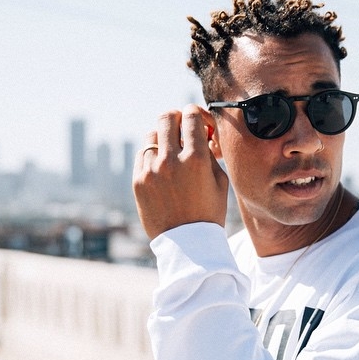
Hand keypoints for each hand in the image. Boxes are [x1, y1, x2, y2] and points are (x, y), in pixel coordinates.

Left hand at [133, 104, 228, 238]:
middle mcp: (171, 160)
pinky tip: (162, 168)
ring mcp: (151, 170)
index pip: (191, 115)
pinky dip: (153, 155)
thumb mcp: (220, 181)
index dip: (196, 114)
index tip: (200, 124)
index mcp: (196, 159)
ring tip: (172, 152)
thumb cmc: (209, 212)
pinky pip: (142, 155)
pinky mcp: (138, 181)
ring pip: (152, 135)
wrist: (188, 245)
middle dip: (177, 118)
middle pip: (167, 117)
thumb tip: (200, 134)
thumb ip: (209, 153)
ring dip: (164, 138)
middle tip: (183, 129)